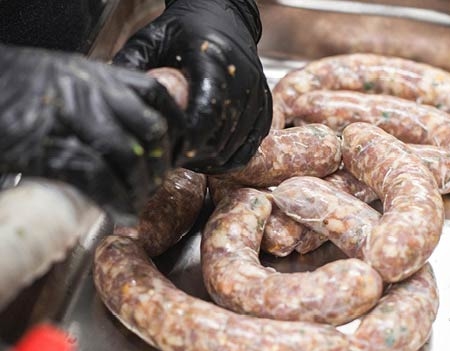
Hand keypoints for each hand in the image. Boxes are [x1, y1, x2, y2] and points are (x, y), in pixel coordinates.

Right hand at [0, 44, 183, 211]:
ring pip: (129, 158)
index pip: (155, 96)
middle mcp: (92, 94)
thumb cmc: (18, 86)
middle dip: (161, 164)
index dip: (175, 126)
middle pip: (151, 130)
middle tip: (158, 184)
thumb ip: (100, 97)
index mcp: (99, 76)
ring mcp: (73, 121)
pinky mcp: (52, 149)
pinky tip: (120, 212)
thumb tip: (130, 129)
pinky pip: (98, 179)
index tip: (179, 149)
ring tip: (139, 204)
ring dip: (140, 188)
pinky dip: (115, 200)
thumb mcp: (67, 78)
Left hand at [113, 0, 271, 172]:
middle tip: (172, 159)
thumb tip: (113, 99)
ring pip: (235, 147)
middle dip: (195, 155)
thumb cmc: (185, 30)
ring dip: (210, 160)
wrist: (225, 18)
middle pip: (221, 137)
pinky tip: (209, 158)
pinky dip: (230, 159)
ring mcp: (257, 97)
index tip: (169, 150)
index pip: (207, 113)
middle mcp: (243, 82)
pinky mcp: (265, 109)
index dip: (188, 139)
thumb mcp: (152, 38)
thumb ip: (133, 65)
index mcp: (214, 62)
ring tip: (188, 159)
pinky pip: (250, 146)